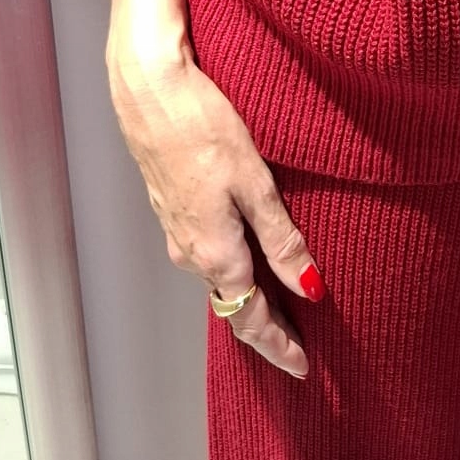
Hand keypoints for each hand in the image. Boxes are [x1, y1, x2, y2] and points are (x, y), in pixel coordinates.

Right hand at [107, 18, 324, 379]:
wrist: (149, 90)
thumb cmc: (203, 127)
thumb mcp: (256, 184)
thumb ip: (282, 240)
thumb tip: (310, 288)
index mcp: (215, 253)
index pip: (249, 318)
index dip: (277, 347)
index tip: (302, 368)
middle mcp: (190, 252)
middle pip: (232, 305)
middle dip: (265, 328)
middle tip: (298, 347)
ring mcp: (176, 230)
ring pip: (218, 279)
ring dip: (248, 298)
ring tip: (282, 307)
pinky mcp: (171, 207)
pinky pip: (206, 254)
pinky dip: (232, 269)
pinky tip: (249, 258)